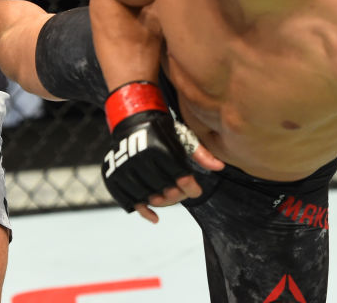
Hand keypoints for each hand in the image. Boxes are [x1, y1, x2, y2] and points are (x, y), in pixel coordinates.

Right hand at [101, 81, 223, 223]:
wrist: (134, 119)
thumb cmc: (163, 129)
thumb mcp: (183, 137)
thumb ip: (201, 153)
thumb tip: (220, 167)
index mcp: (161, 149)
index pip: (180, 178)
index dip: (191, 188)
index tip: (195, 189)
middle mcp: (142, 159)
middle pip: (164, 190)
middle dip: (177, 195)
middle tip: (182, 192)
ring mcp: (126, 169)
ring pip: (148, 197)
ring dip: (161, 202)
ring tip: (169, 198)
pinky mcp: (116, 175)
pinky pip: (129, 200)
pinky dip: (143, 211)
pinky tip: (155, 217)